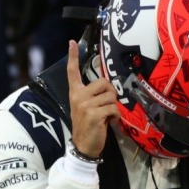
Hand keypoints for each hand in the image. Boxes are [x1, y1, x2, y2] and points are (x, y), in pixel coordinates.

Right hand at [67, 40, 120, 157]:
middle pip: (104, 83)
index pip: (72, 72)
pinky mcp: (93, 113)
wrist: (83, 147)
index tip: (72, 42)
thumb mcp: (86, 109)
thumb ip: (92, 96)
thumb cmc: (88, 127)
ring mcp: (85, 104)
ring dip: (114, 108)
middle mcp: (79, 96)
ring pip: (111, 97)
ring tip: (106, 117)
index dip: (72, 57)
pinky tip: (109, 123)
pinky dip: (116, 117)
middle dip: (111, 94)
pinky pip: (114, 109)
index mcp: (75, 93)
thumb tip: (108, 88)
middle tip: (107, 107)